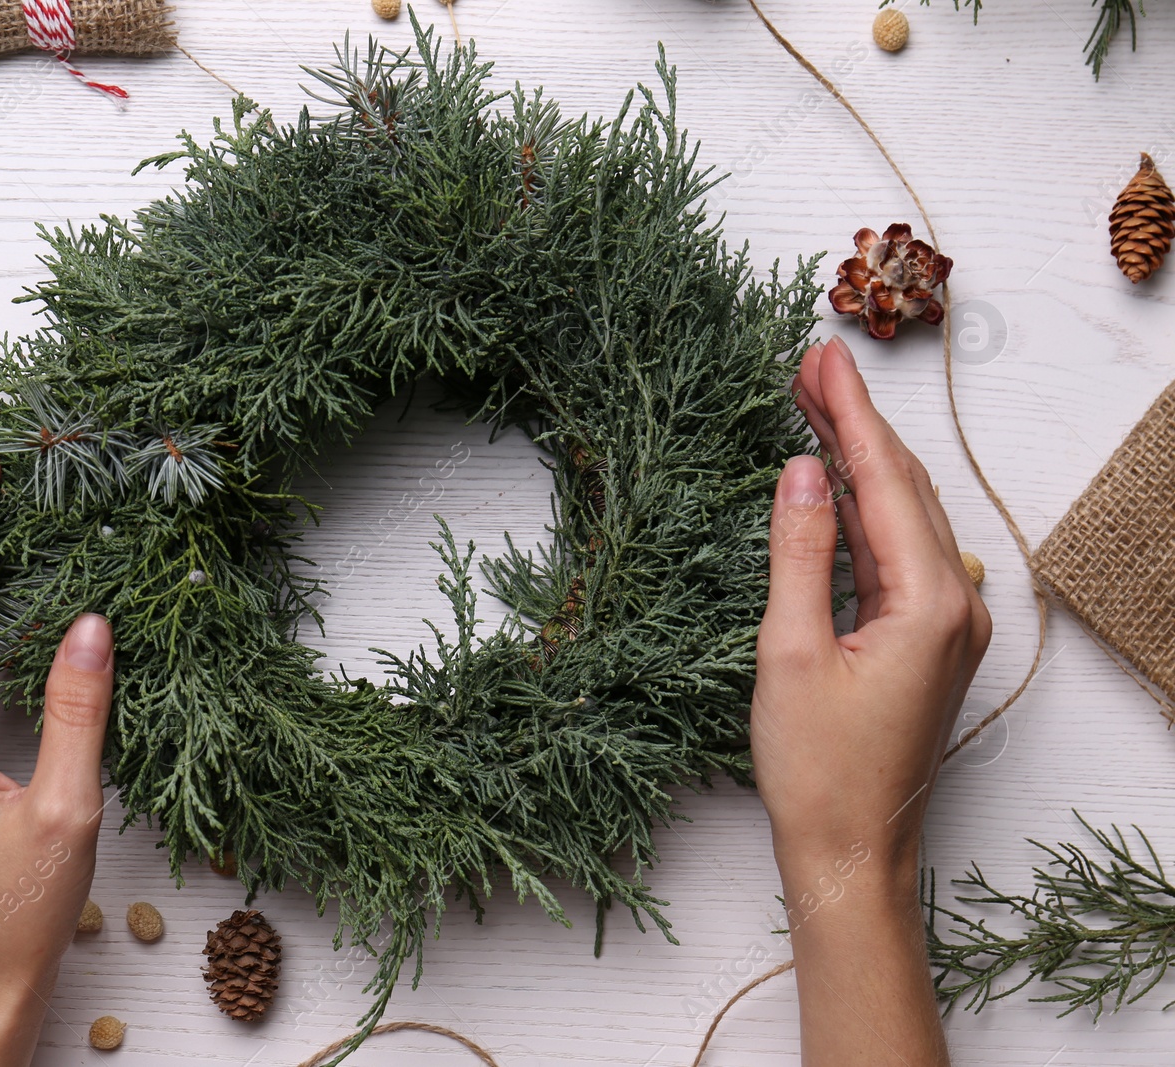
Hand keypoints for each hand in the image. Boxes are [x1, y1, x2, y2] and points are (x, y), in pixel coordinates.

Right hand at [751, 336, 989, 1065]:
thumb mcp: (790, 652)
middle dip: (856, 423)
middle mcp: (957, 605)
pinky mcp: (931, 641)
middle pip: (904, 488)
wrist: (850, 849)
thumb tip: (801, 471)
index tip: (819, 357)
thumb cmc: (817, 768)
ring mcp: (950, 624)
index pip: (884, 481)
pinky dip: (869, 508)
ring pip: (907, 515)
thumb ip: (800, 552)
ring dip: (862, 460)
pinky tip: (839, 484)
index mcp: (929, 603)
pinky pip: (903, 551)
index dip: (848, 415)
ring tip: (817, 406)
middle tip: (810, 365)